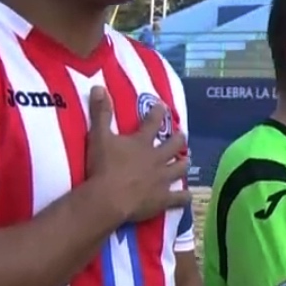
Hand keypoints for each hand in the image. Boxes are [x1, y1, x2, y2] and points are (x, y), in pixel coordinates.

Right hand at [86, 86, 189, 221]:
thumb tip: (98, 86)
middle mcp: (157, 158)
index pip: (152, 122)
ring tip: (186, 161)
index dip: (157, 112)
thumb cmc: (103, 167)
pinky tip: (188, 196)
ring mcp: (162, 179)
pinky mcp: (163, 199)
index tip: (162, 106)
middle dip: (179, 139)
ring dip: (183, 164)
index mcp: (142, 143)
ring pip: (180, 169)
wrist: (109, 198)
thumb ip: (100, 113)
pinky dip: (184, 197)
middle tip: (182, 136)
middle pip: (174, 145)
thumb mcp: (98, 136)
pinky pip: (179, 198)